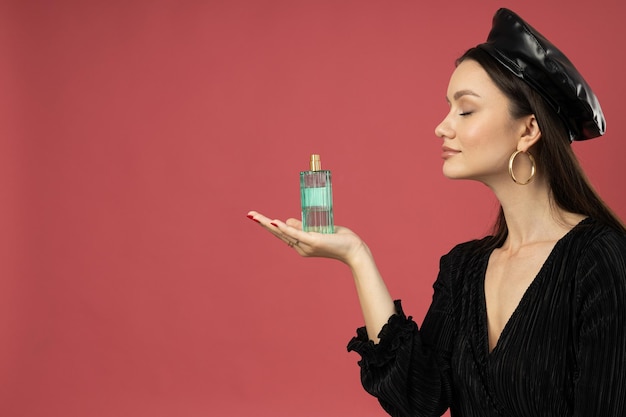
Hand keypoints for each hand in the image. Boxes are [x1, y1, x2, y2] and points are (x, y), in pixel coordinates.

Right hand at [247, 211, 367, 265]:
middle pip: (278, 234)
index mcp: (301, 246)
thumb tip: (287, 220)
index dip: (269, 226)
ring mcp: (306, 245)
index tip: (256, 217)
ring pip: (284, 233)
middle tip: (250, 214)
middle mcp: (301, 248)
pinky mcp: (313, 241)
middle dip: (263, 224)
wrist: (353, 249)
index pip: (282, 234)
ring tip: (256, 217)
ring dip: (269, 224)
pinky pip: (296, 234)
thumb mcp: (318, 230)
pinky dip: (284, 228)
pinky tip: (275, 223)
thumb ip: (304, 226)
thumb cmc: (339, 239)